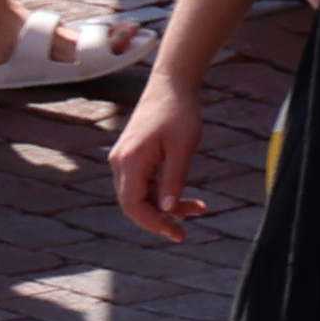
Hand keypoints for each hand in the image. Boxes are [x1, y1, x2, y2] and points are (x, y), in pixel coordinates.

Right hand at [106, 71, 205, 236]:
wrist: (170, 85)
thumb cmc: (180, 112)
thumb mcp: (183, 147)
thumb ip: (174, 179)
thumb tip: (167, 210)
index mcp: (130, 161)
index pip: (133, 206)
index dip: (154, 224)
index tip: (176, 234)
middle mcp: (120, 163)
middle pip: (135, 204)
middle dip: (162, 218)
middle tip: (188, 227)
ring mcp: (123, 160)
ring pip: (140, 195)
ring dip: (166, 205)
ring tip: (199, 208)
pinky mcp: (132, 157)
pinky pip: (143, 184)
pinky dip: (163, 192)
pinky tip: (185, 197)